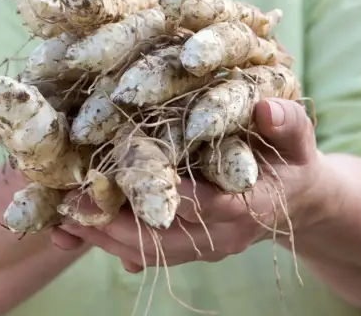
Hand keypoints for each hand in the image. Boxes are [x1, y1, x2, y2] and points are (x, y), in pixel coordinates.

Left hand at [51, 98, 327, 272]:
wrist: (295, 201)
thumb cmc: (292, 163)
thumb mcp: (299, 139)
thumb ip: (288, 124)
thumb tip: (267, 108)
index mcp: (254, 205)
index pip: (213, 206)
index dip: (177, 196)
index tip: (134, 181)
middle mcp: (224, 235)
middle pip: (168, 236)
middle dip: (119, 221)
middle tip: (74, 203)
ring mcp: (204, 246)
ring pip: (149, 250)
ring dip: (105, 236)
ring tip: (61, 217)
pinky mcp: (188, 248)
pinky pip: (145, 252)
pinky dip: (108, 242)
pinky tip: (73, 230)